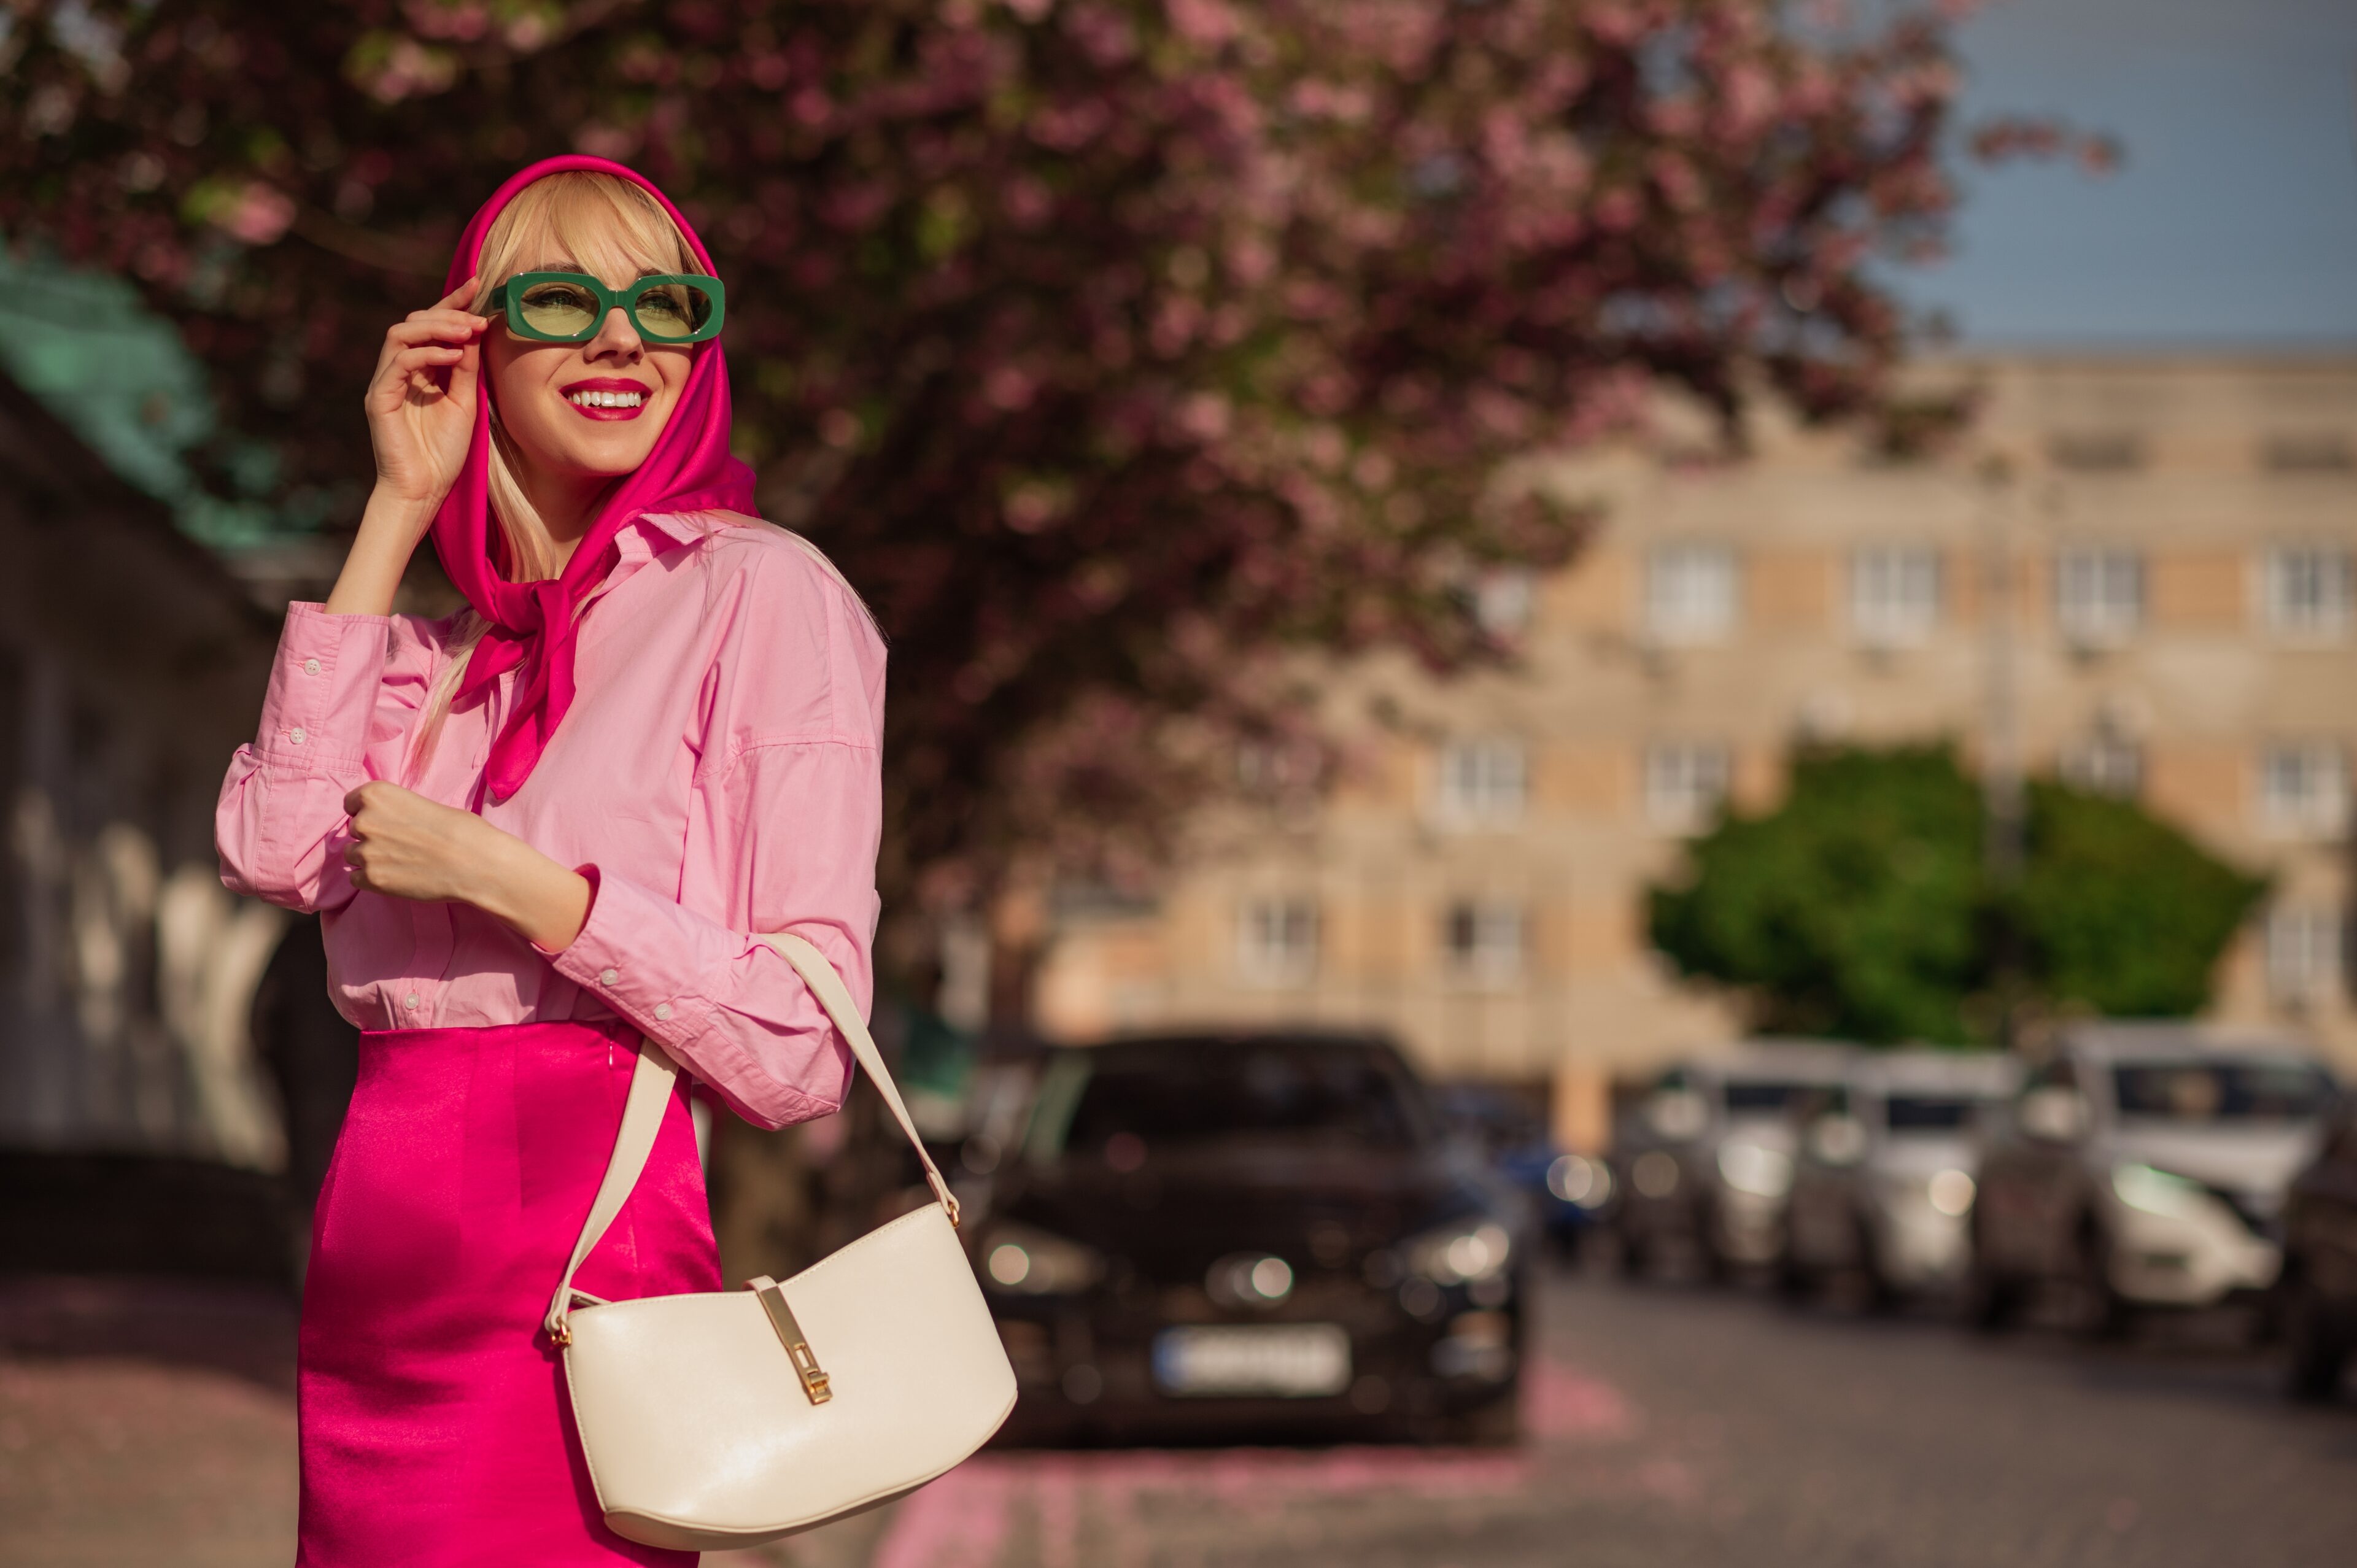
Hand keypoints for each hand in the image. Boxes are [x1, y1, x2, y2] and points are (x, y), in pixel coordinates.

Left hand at [342, 780, 499, 904]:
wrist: (474, 862)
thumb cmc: (460, 829)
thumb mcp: (423, 804)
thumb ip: (395, 811)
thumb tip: (387, 825)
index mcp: (376, 795)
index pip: (351, 804)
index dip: (368, 813)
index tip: (385, 821)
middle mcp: (364, 821)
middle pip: (354, 830)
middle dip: (373, 837)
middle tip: (401, 844)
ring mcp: (365, 852)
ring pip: (354, 855)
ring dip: (372, 859)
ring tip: (401, 862)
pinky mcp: (371, 879)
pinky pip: (357, 878)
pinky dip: (373, 879)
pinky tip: (397, 877)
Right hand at [365, 277, 487, 518]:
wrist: (424, 490)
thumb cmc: (445, 451)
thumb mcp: (464, 401)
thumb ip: (466, 367)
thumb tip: (475, 329)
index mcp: (420, 370)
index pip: (432, 326)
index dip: (452, 303)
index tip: (479, 285)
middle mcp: (398, 370)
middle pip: (413, 321)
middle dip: (447, 313)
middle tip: (477, 317)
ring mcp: (386, 382)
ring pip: (400, 334)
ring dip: (436, 328)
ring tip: (466, 333)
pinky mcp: (378, 397)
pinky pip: (398, 362)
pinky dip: (426, 353)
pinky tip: (452, 355)